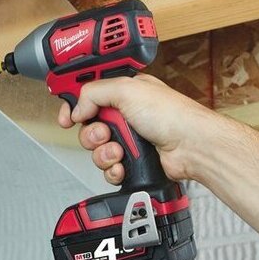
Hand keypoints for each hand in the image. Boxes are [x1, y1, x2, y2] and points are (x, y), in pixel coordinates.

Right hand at [57, 74, 211, 184]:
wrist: (191, 147)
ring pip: (97, 150)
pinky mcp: (133, 161)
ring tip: (119, 150)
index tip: (66, 118)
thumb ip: (93, 93)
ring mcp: (129, 139)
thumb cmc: (171, 115)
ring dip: (103, 153)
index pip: (88, 96)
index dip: (73, 107)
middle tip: (105, 133)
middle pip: (89, 126)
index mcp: (124, 93)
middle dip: (92, 134)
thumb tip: (77, 108)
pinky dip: (113, 169)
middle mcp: (125, 115)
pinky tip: (123, 165)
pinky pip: (109, 168)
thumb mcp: (127, 90)